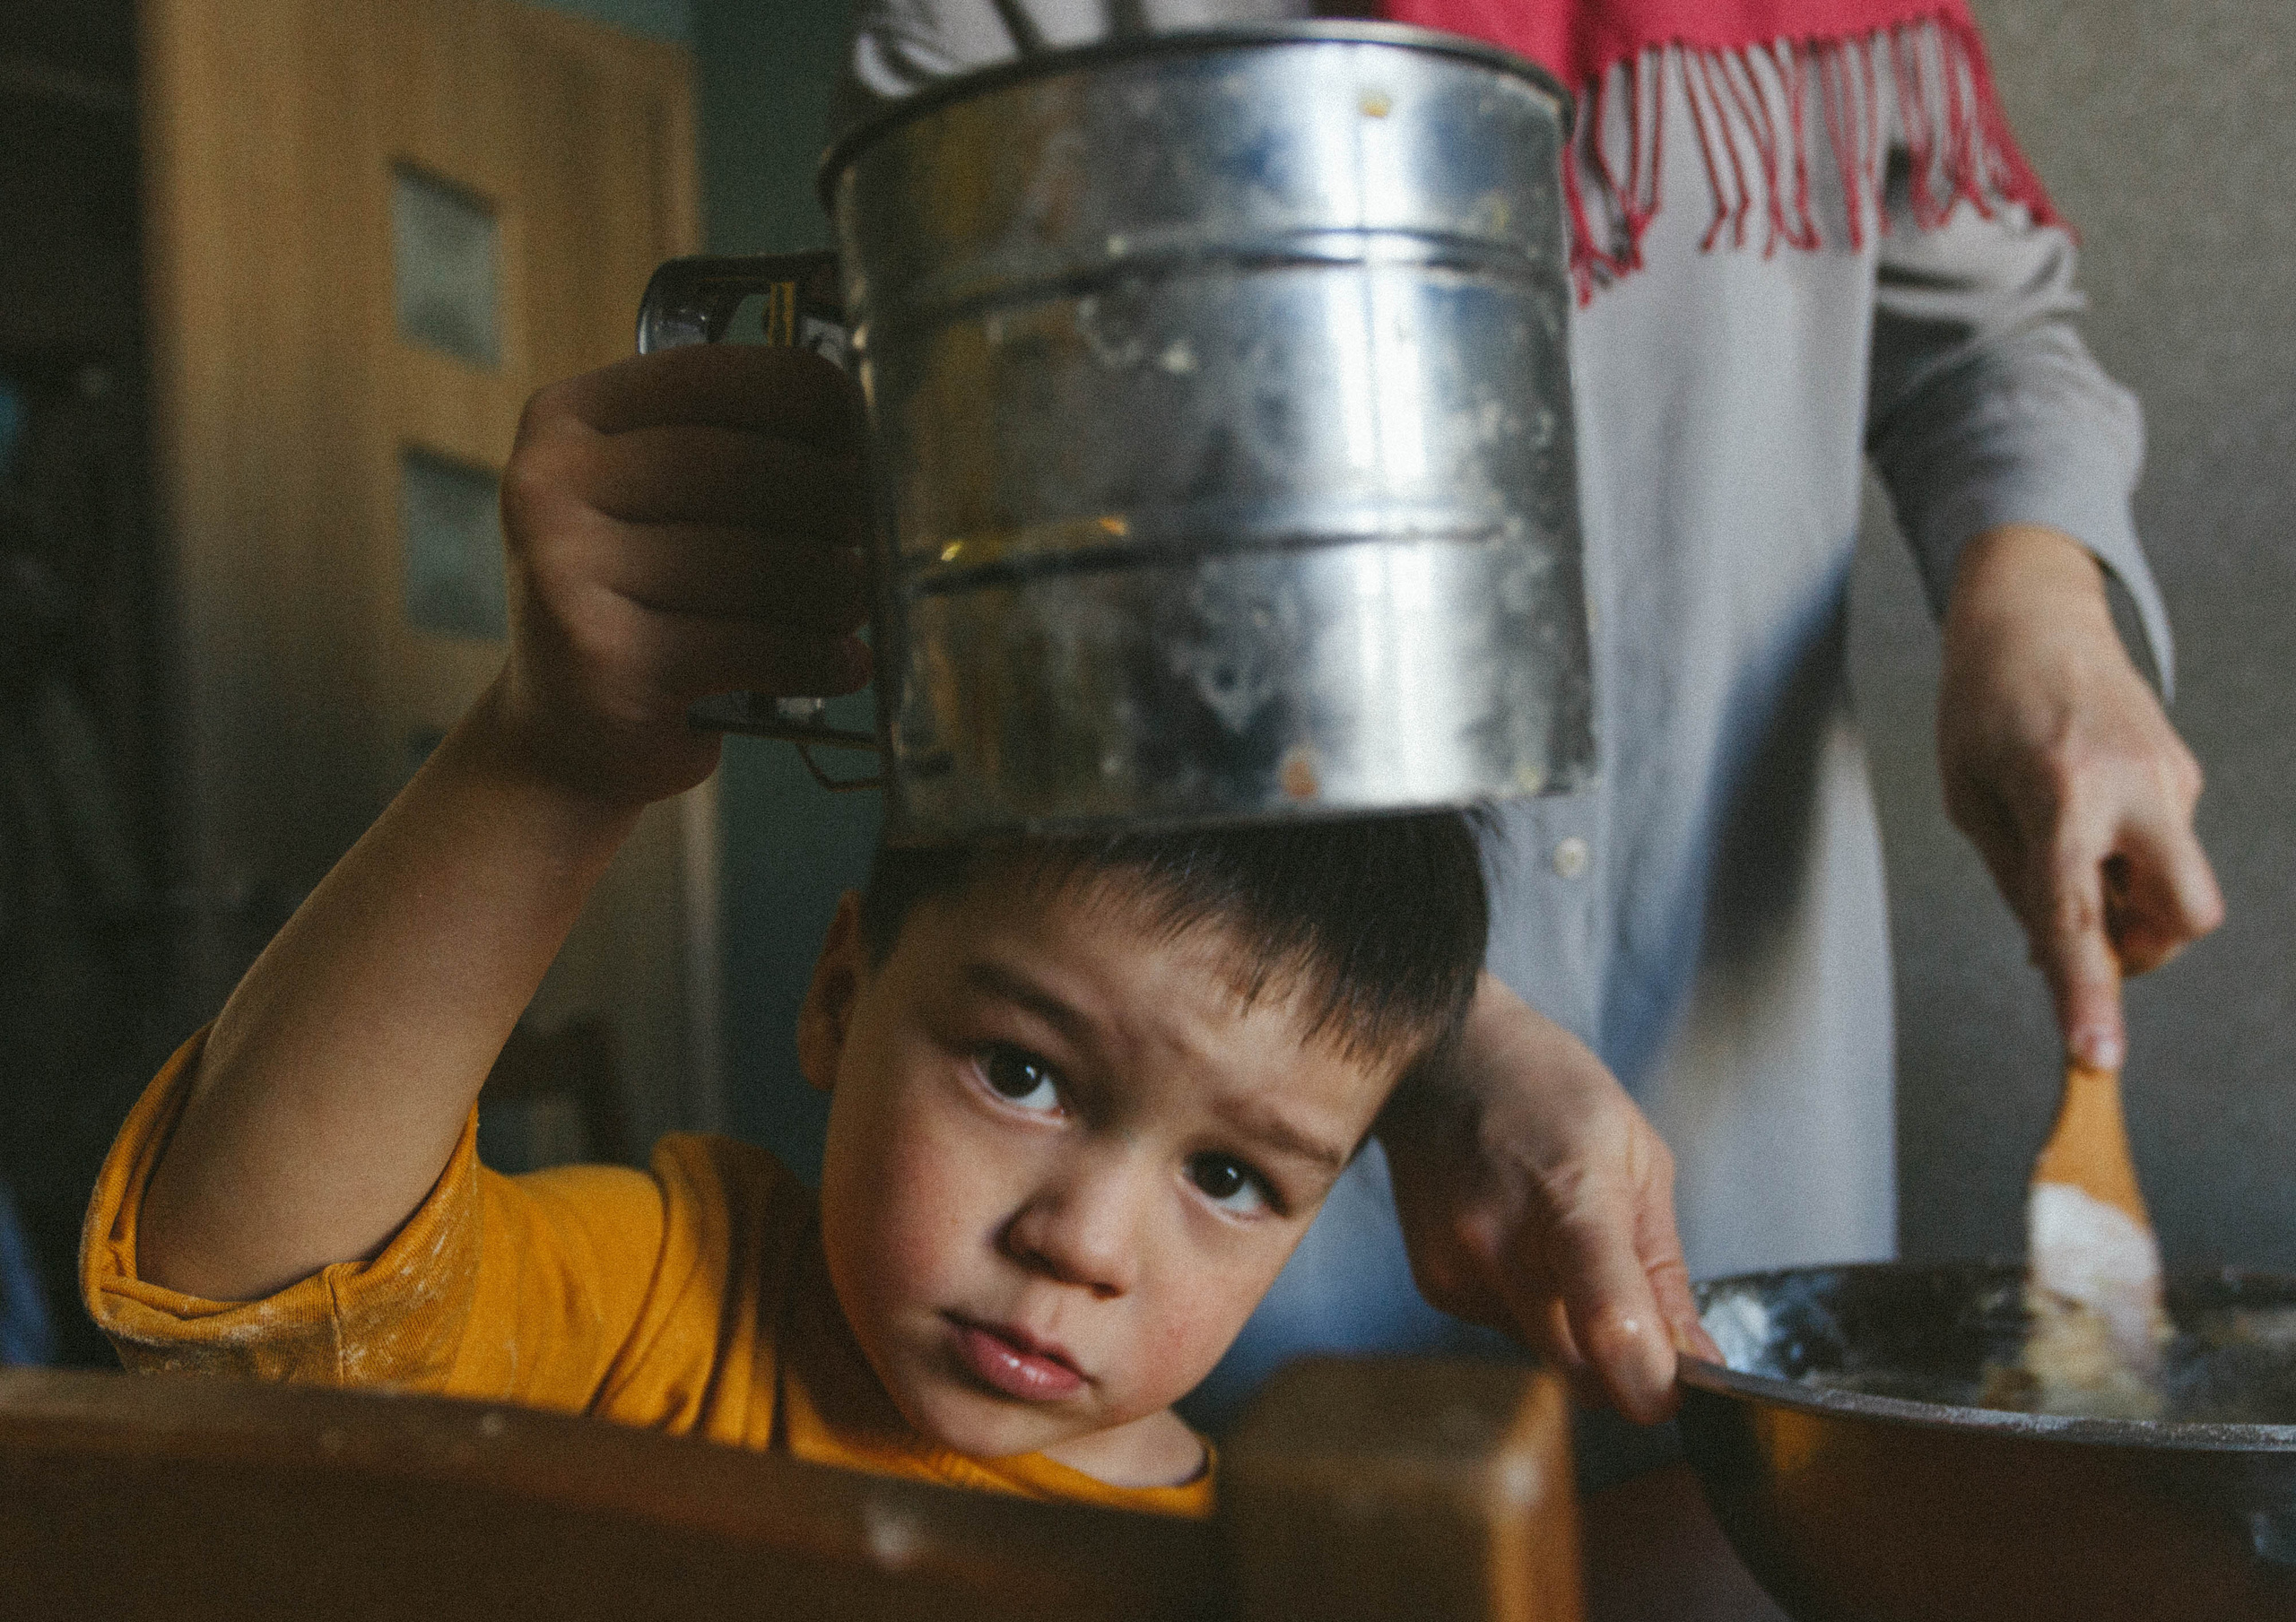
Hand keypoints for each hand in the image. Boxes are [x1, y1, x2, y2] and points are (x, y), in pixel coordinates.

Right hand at [496, 343, 873, 807]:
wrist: (564, 737)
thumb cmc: (640, 604)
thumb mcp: (657, 506)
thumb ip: (736, 453)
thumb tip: (874, 439)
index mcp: (569, 419)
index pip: (713, 378)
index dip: (814, 401)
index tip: (868, 436)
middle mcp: (550, 484)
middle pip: (746, 469)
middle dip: (839, 504)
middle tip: (882, 536)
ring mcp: (566, 574)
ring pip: (757, 564)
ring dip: (838, 589)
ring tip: (860, 604)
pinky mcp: (606, 662)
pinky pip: (753, 645)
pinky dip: (816, 657)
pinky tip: (845, 665)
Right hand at [1380, 976, 1715, 1423]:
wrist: (1435, 1056)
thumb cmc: (1546, 1088)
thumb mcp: (1637, 1155)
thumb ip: (1665, 1271)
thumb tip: (1699, 1362)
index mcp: (1570, 1198)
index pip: (1610, 1323)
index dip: (1653, 1383)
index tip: (1680, 1390)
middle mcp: (1502, 1245)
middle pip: (1583, 1373)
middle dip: (1626, 1371)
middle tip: (1645, 1320)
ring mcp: (1459, 1268)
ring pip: (1547, 1357)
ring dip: (1576, 1333)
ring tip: (1564, 1243)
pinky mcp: (1435, 1285)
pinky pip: (1508, 1330)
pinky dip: (1532, 1308)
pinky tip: (1523, 1242)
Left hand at [1937, 524, 2223, 1067]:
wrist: (2034, 614)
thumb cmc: (1982, 707)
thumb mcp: (1971, 802)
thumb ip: (2019, 884)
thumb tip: (2057, 962)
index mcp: (2063, 790)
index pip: (2079, 916)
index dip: (2089, 995)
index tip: (2097, 1057)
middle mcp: (2137, 784)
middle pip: (2184, 914)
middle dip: (2143, 948)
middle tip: (2081, 934)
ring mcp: (2173, 777)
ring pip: (2171, 885)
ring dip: (2121, 898)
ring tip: (2058, 848)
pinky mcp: (2184, 772)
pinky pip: (2163, 849)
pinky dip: (2125, 863)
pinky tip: (2078, 824)